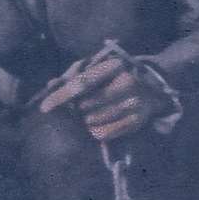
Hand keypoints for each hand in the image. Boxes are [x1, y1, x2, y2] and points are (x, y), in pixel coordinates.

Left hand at [38, 53, 172, 141]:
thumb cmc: (116, 75)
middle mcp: (127, 84)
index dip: (61, 96)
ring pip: (93, 122)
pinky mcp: (138, 122)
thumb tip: (51, 84)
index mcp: (115, 65)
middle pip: (86, 106)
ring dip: (85, 121)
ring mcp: (134, 104)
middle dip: (75, 110)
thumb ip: (73, 75)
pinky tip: (99, 124)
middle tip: (77, 108)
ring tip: (90, 114)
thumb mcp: (97, 67)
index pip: (82, 83)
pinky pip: (104, 134)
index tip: (44, 107)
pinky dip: (95, 131)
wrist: (153, 85)